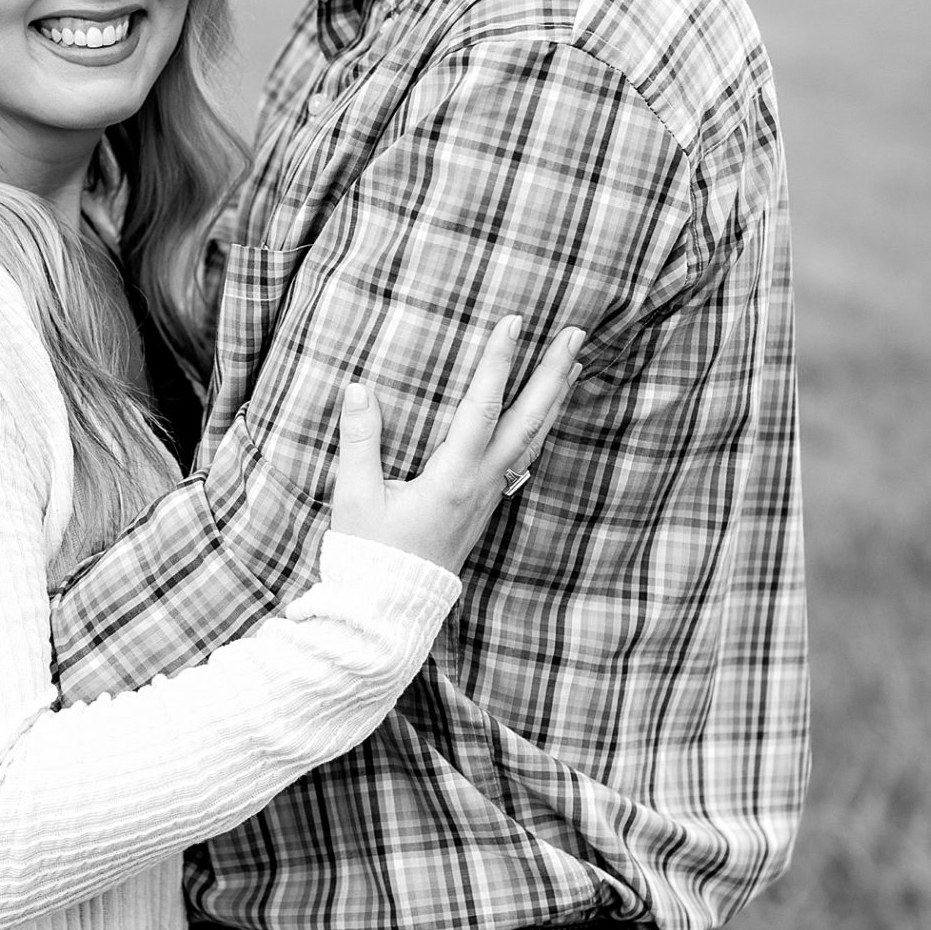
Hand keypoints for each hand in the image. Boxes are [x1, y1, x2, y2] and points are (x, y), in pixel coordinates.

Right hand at [328, 318, 584, 573]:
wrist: (389, 608)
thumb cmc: (371, 554)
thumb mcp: (355, 497)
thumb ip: (359, 441)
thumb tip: (359, 389)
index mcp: (451, 478)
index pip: (481, 407)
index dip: (498, 361)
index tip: (512, 321)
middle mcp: (481, 484)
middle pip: (529, 421)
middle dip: (552, 374)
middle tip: (575, 334)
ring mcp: (489, 496)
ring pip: (534, 439)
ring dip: (556, 398)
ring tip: (575, 363)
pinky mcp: (486, 506)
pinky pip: (524, 458)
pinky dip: (541, 428)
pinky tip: (545, 415)